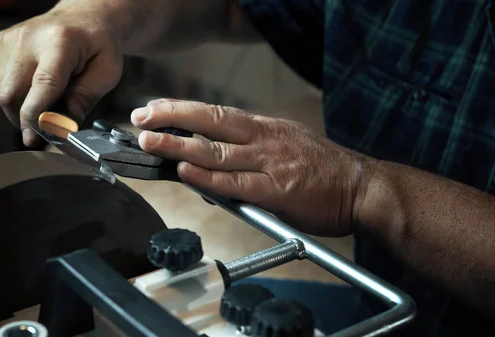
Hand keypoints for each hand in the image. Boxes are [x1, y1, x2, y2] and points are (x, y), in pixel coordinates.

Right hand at [0, 0, 124, 145]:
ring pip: (3, 92)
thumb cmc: (98, 44)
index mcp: (61, 42)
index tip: (35, 139)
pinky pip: (0, 83)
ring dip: (22, 108)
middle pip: (13, 93)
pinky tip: (36, 88)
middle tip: (47, 127)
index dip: (36, 117)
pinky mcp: (0, 43)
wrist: (84, 16)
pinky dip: (17, 95)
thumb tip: (63, 126)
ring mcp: (11, 39)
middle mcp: (29, 38)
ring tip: (48, 101)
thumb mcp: (107, 72)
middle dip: (27, 119)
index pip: (42, 85)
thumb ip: (85, 98)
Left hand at [131, 99, 377, 236]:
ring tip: (150, 142)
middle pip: (211, 122)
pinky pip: (235, 182)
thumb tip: (218, 156)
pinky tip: (185, 171)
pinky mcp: (276, 190)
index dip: (183, 110)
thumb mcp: (287, 144)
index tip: (155, 109)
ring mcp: (269, 163)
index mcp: (265, 128)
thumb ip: (252, 149)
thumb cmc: (324, 170)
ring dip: (179, 145)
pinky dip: (207, 177)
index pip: (216, 113)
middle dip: (172, 118)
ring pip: (217, 151)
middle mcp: (264, 139)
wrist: (362, 187)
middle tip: (141, 118)